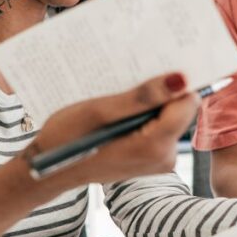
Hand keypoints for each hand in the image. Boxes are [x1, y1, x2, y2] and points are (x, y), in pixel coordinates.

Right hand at [25, 72, 197, 190]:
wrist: (50, 170)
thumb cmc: (67, 139)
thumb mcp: (100, 111)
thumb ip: (142, 97)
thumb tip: (180, 79)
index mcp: (155, 146)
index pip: (187, 102)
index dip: (174, 82)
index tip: (155, 67)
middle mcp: (164, 157)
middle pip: (179, 110)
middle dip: (159, 93)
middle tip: (131, 80)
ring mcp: (158, 160)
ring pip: (168, 117)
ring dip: (148, 103)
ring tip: (120, 96)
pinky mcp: (151, 159)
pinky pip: (157, 128)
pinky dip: (143, 115)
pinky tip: (120, 110)